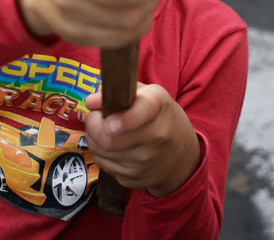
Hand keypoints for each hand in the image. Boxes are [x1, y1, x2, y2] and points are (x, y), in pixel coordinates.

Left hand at [83, 83, 200, 197]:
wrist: (182, 156)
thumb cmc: (159, 117)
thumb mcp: (148, 95)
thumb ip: (119, 92)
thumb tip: (91, 102)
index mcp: (159, 107)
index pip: (143, 112)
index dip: (125, 119)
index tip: (109, 124)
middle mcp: (155, 137)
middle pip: (109, 139)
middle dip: (92, 124)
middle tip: (97, 117)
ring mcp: (144, 163)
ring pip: (100, 151)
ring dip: (93, 138)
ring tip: (104, 130)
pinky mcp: (134, 180)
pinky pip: (103, 165)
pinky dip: (101, 154)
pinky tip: (113, 146)